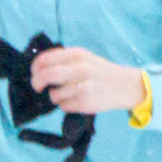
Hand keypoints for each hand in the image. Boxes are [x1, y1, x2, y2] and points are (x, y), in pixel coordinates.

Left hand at [30, 47, 146, 114]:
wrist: (126, 85)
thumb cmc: (101, 71)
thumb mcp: (85, 58)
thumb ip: (64, 60)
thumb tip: (39, 69)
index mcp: (77, 55)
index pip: (45, 59)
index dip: (35, 68)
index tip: (35, 74)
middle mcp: (80, 69)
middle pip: (46, 75)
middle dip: (37, 83)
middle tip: (38, 87)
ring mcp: (84, 86)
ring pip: (54, 94)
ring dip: (56, 97)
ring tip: (67, 94)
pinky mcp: (86, 102)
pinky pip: (64, 106)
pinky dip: (66, 105)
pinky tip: (77, 100)